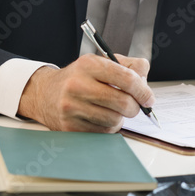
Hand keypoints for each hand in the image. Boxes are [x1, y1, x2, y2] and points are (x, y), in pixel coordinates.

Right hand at [17, 55, 152, 132]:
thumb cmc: (79, 78)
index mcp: (89, 65)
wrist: (45, 93)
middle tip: (135, 106)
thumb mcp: (101, 62)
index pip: (126, 78)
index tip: (149, 98)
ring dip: (121, 118)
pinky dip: (109, 127)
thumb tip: (145, 78)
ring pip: (115, 120)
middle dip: (135, 107)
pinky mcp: (70, 126)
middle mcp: (77, 85)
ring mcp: (72, 108)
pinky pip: (103, 133)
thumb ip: (128, 66)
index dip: (143, 90)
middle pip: (123, 102)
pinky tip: (101, 117)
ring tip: (113, 109)